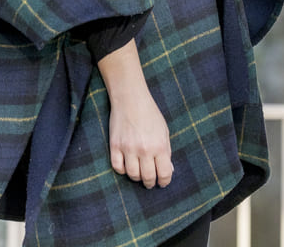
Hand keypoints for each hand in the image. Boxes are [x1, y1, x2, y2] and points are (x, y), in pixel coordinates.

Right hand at [97, 41, 172, 188]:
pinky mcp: (114, 147)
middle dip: (150, 183)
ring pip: (132, 175)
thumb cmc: (150, 114)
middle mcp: (144, 150)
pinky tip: (126, 166)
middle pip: (147, 177)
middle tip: (150, 182)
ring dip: (136, 177)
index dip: (164, 181)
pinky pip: (117, 167)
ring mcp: (128, 149)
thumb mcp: (164, 131)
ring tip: (139, 173)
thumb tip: (168, 170)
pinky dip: (122, 170)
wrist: (131, 99)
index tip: (163, 182)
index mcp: (160, 146)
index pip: (164, 173)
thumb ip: (166, 151)